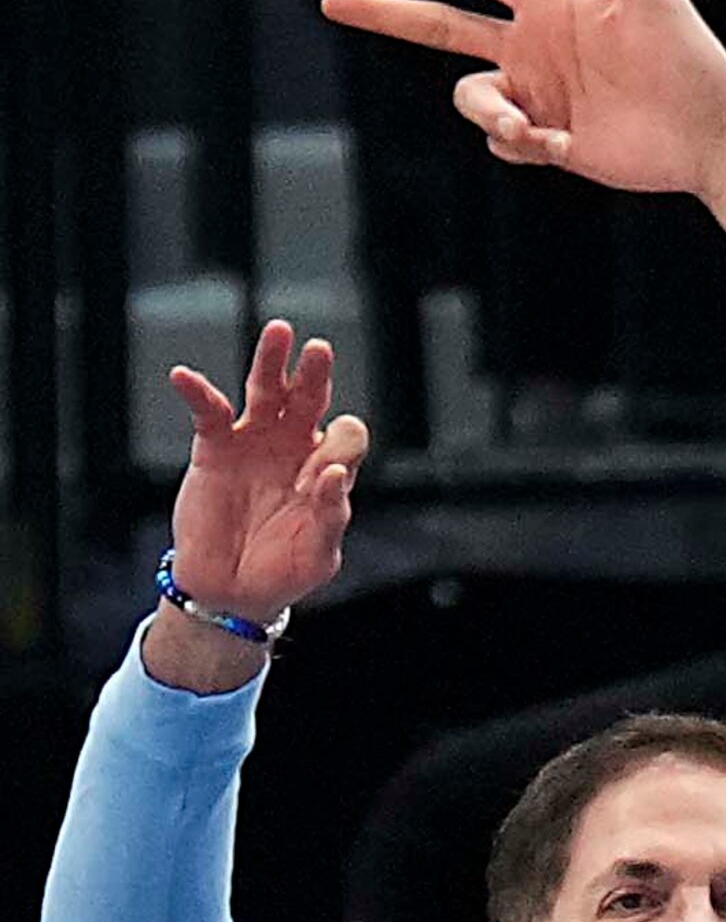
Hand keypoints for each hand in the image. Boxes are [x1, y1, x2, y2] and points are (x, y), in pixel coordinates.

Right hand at [166, 321, 367, 625]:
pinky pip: (209, 412)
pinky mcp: (215, 448)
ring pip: (266, 390)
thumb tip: (330, 473)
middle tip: (320, 349)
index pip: (345, 437)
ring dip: (271, 361)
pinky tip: (183, 376)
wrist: (232, 590)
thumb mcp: (318, 553)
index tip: (321, 476)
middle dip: (316, 374)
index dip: (339, 448)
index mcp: (327, 468)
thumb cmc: (284, 570)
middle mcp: (294, 447)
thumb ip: (331, 515)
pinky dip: (197, 392)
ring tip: (278, 331)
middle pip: (311, 398)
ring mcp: (255, 443)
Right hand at [320, 0, 725, 240]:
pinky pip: (504, 143)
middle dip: (386, 13)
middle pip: (440, 26)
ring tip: (527, 130)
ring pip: (472, 99)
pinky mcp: (547, 141)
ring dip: (490, 115)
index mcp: (551, 4)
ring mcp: (537, 95)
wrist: (709, 131)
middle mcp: (534, 47)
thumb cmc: (689, 57)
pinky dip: (520, 145)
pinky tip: (561, 146)